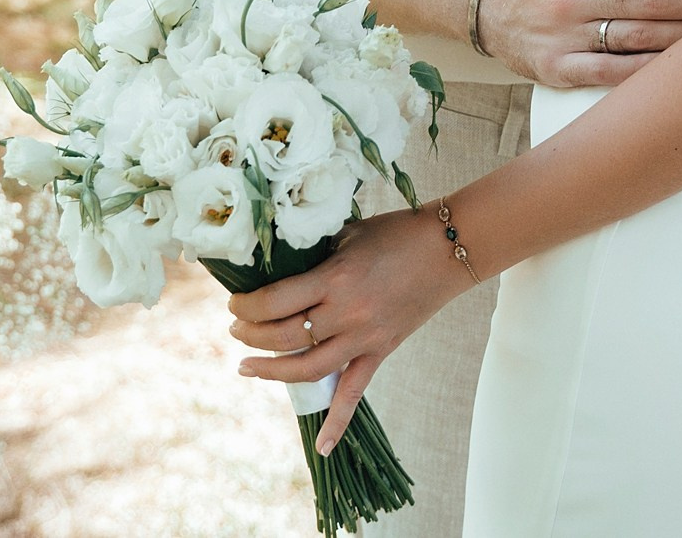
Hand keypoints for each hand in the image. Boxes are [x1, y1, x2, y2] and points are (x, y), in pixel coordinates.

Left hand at [226, 206, 468, 452]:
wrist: (447, 249)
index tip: (234, 303)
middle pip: (284, 336)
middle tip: (235, 327)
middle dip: (250, 334)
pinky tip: (322, 447)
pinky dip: (338, 422)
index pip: (275, 302)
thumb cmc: (396, 233)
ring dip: (272, 371)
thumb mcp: (347, 233)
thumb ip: (314, 253)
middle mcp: (346, 313)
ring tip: (247, 366)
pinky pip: (355, 393)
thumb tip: (277, 264)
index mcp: (334, 278)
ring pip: (308, 369)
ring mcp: (364, 337)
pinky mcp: (381, 351)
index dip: (246, 306)